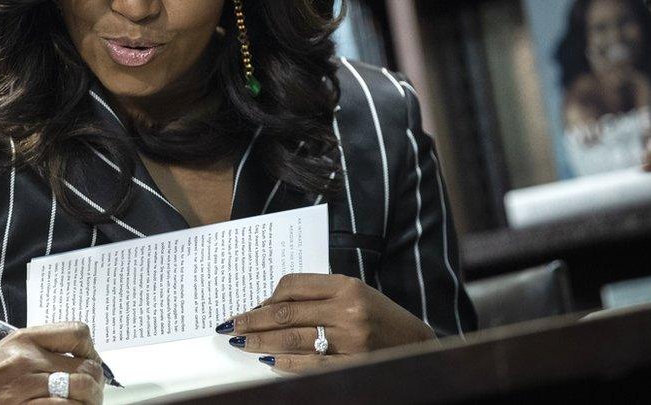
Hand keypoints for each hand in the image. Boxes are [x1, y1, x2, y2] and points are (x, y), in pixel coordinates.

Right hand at [0, 321, 103, 404]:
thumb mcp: (9, 351)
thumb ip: (42, 349)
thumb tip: (80, 359)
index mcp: (25, 340)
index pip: (77, 333)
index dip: (92, 351)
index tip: (92, 363)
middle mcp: (28, 361)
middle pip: (85, 369)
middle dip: (95, 385)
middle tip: (93, 393)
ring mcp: (26, 389)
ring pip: (79, 394)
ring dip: (87, 403)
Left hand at [217, 274, 434, 373]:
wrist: (418, 347)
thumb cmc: (381, 318)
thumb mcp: (355, 294)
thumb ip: (318, 295)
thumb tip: (270, 305)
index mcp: (347, 286)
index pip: (293, 285)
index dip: (267, 296)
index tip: (251, 305)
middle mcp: (347, 311)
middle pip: (286, 313)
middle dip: (252, 319)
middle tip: (231, 324)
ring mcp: (349, 340)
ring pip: (291, 338)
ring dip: (260, 341)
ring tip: (241, 341)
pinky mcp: (350, 365)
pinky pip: (308, 365)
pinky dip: (284, 362)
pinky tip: (268, 360)